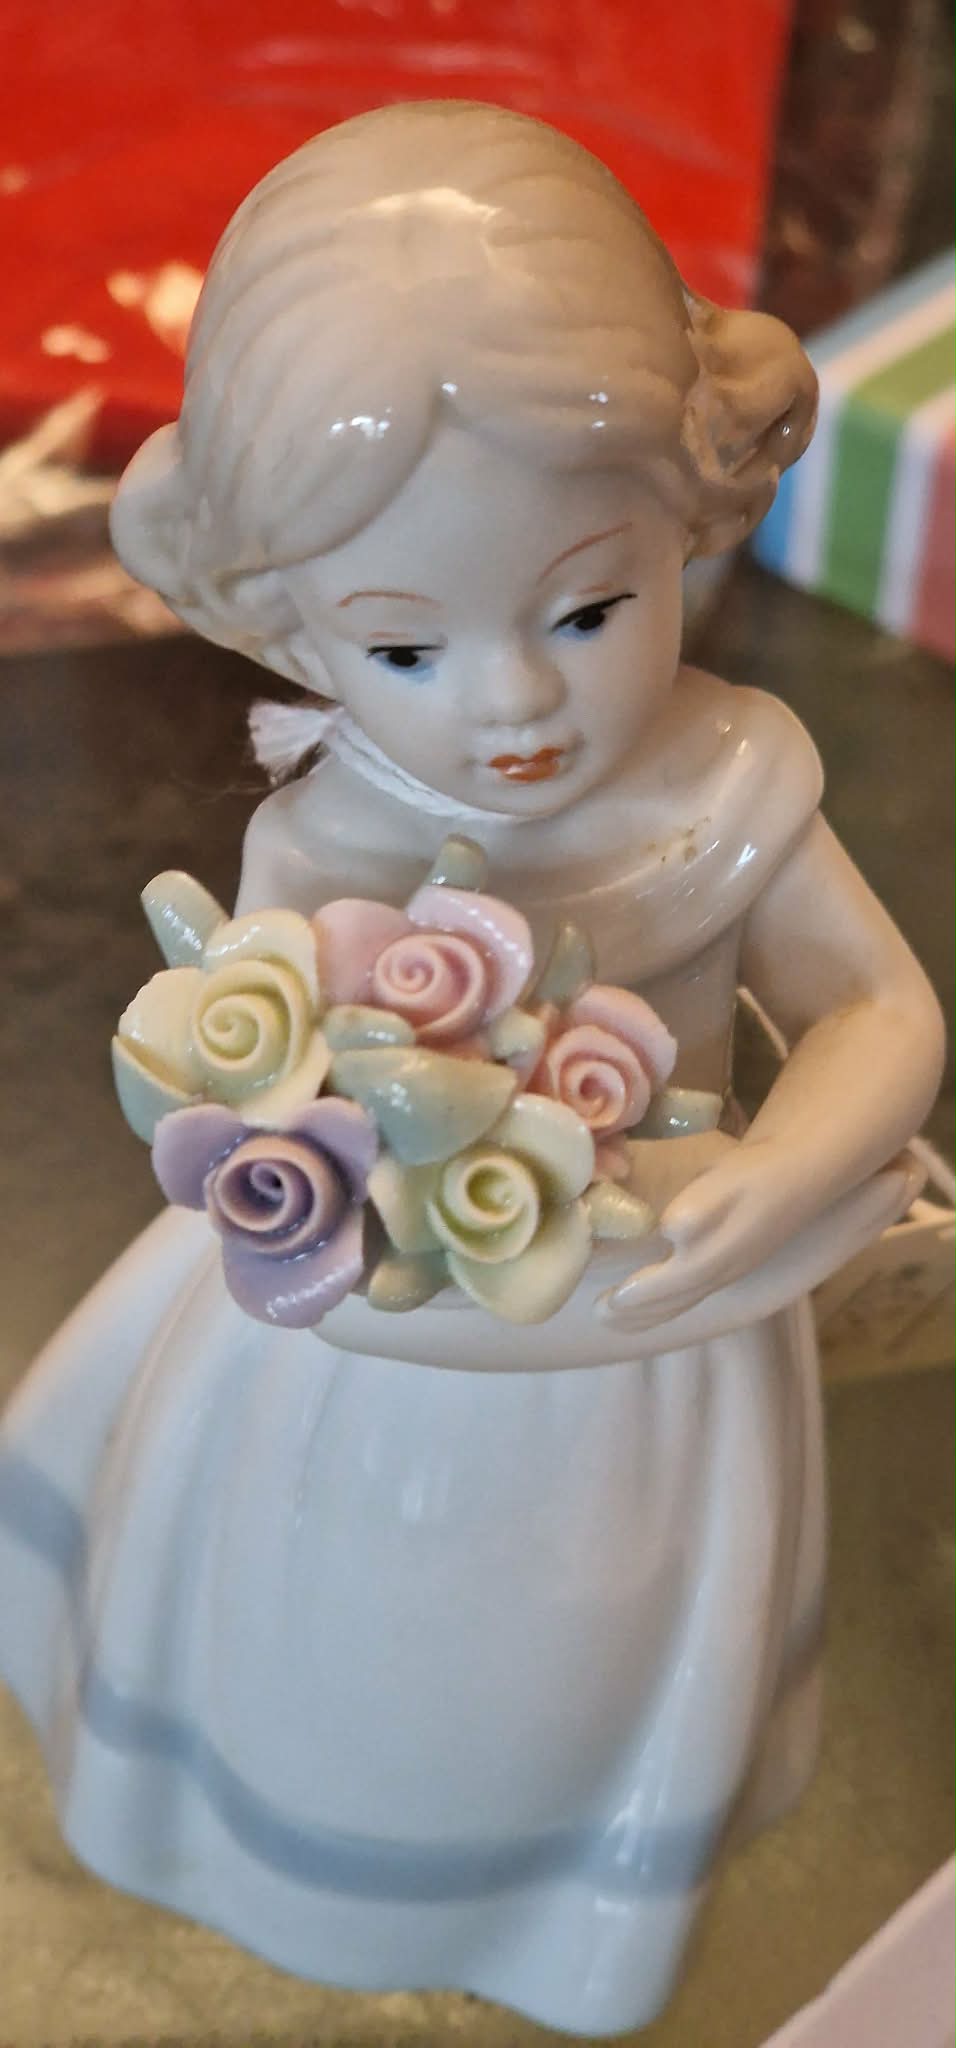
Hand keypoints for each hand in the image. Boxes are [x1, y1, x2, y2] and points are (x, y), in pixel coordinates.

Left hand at [598, 1137, 822, 1328]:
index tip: (604, 1304)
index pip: (665, 1287)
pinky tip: (665, 1297)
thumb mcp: (722, 1186)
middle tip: (600, 1316)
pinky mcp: (736, 1264)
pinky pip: (695, 1295)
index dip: (635, 1298)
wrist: (801, 1176)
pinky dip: (671, 1303)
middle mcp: (719, 1274)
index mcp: (711, 1259)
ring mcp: (730, 1272)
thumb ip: (694, 1213)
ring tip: (623, 1320)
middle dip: (636, 1314)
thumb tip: (668, 1232)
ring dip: (652, 1314)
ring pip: (685, 1301)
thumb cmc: (754, 1177)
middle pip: (672, 1304)